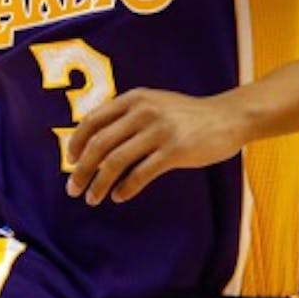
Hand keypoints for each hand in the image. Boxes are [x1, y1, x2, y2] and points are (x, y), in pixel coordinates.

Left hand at [64, 88, 249, 205]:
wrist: (228, 117)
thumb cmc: (187, 116)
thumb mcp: (154, 104)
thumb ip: (127, 116)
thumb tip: (94, 143)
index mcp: (134, 99)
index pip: (92, 121)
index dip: (76, 144)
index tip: (70, 162)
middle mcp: (143, 111)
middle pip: (99, 144)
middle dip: (81, 170)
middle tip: (73, 189)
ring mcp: (159, 130)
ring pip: (115, 161)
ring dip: (99, 184)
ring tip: (92, 198)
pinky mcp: (175, 150)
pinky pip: (141, 174)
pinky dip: (125, 188)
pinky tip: (119, 196)